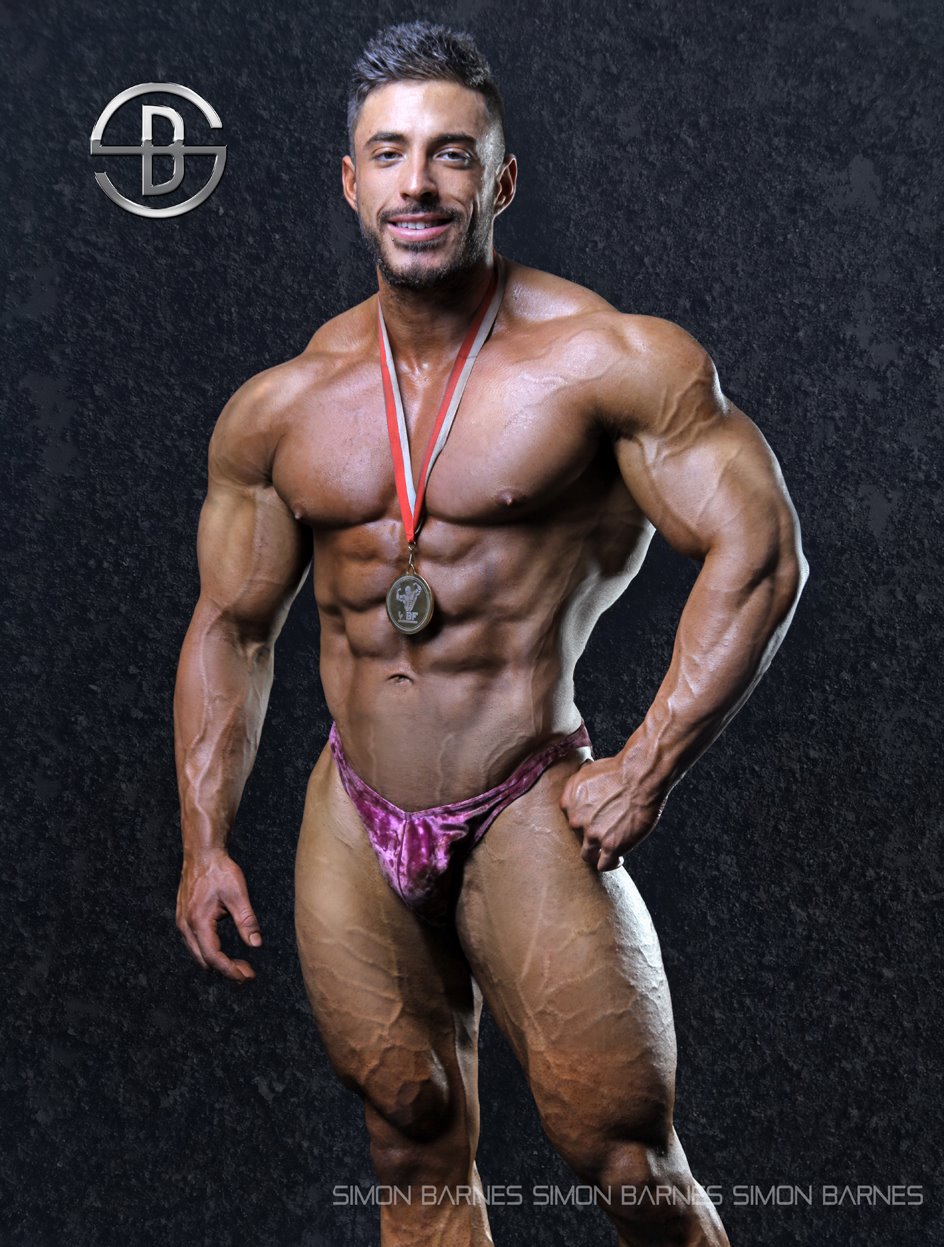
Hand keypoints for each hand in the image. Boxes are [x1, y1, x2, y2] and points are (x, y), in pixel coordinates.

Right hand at [176, 850, 261, 982]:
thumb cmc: (220, 871)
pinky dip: (210, 952)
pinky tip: (225, 950)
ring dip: (218, 962)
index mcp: (198, 922)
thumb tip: (256, 944)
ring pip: (199, 954)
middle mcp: (186, 926)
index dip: (231, 970)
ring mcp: (182, 923)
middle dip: (226, 970)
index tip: (247, 976)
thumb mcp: (238, 895)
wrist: (202, 854)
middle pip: (204, 961)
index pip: (214, 957)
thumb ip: (247, 922)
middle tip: (248, 973)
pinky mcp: (184, 919)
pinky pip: (195, 944)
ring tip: (240, 964)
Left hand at [559, 754, 668, 871]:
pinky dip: (612, 864)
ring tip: (610, 851)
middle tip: (607, 833)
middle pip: (578, 837)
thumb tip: (579, 788)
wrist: (639, 776)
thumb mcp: (587, 771)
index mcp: (568, 803)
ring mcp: (592, 835)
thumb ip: (578, 786)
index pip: (570, 821)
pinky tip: (619, 858)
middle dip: (591, 836)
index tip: (595, 822)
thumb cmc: (619, 771)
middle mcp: (576, 820)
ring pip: (587, 855)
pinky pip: (604, 865)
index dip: (583, 822)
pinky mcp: (610, 846)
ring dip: (597, 855)